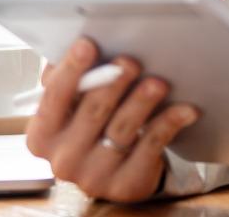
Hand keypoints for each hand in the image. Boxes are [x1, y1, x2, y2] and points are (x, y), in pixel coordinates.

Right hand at [23, 37, 199, 201]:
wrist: (114, 171)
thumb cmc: (92, 127)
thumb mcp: (73, 107)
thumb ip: (68, 79)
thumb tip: (73, 48)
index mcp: (43, 134)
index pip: (54, 97)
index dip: (71, 69)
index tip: (88, 44)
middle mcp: (64, 158)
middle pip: (92, 112)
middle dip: (113, 83)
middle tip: (131, 61)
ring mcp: (94, 175)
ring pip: (122, 130)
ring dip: (141, 102)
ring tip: (158, 83)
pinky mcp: (126, 183)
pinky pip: (151, 147)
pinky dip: (169, 124)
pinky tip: (185, 109)